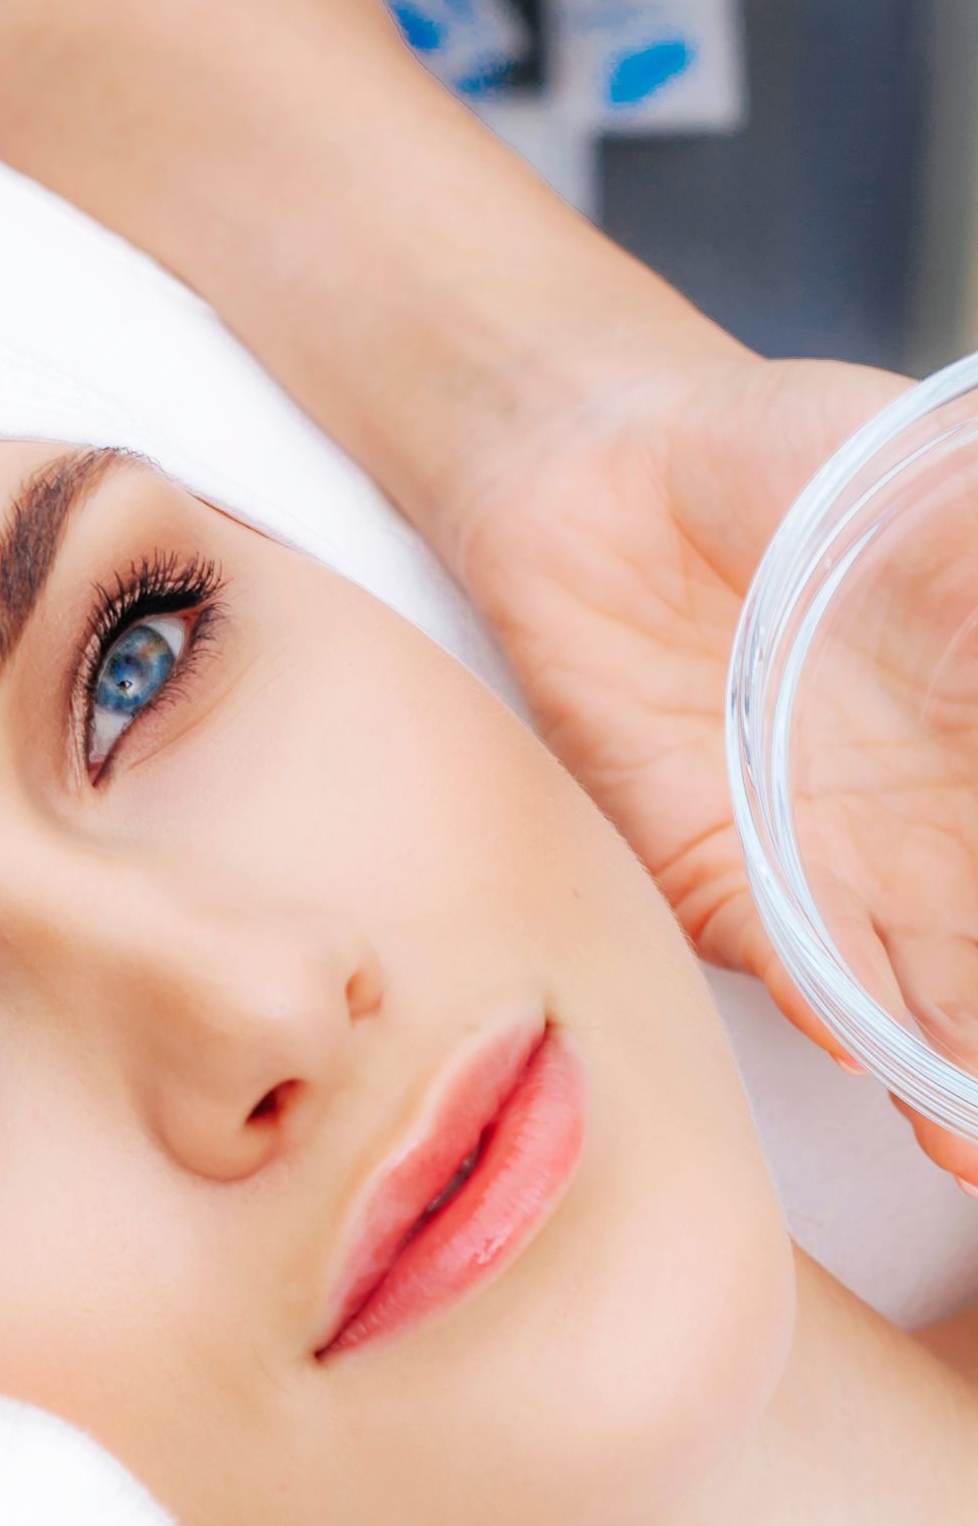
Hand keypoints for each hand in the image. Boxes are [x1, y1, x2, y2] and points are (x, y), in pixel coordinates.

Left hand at [442, 346, 977, 1182]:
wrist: (585, 483)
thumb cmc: (771, 452)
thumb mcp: (898, 465)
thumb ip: (961, 541)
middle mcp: (943, 814)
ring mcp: (843, 863)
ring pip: (940, 995)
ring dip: (965, 1072)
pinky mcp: (730, 889)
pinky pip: (812, 979)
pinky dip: (857, 1026)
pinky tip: (897, 1073)